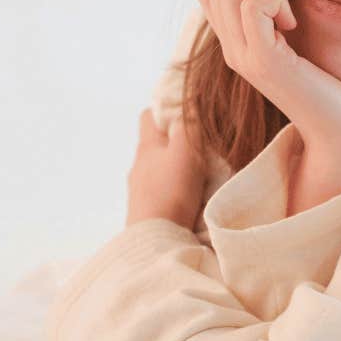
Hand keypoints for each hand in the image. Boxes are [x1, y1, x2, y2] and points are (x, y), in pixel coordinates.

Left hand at [126, 109, 206, 230]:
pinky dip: (176, 189)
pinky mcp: (148, 212)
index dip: (165, 109)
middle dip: (176, 140)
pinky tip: (192, 197)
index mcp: (146, 147)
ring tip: (201, 172)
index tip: (187, 110)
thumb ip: (188, 125)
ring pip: (160, 169)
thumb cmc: (171, 191)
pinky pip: (163, 192)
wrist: (157, 240)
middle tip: (201, 143)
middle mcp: (139, 167)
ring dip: (177, 167)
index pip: (148, 116)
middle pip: (156, 144)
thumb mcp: (185, 150)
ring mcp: (141, 191)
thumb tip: (188, 100)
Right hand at [195, 0, 340, 150]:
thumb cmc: (330, 81)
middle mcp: (232, 50)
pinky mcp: (264, 62)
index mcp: (235, 43)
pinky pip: (252, 8)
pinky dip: (276, 2)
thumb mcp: (296, 38)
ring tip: (288, 17)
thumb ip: (277, 14)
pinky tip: (293, 26)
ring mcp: (244, 57)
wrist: (340, 128)